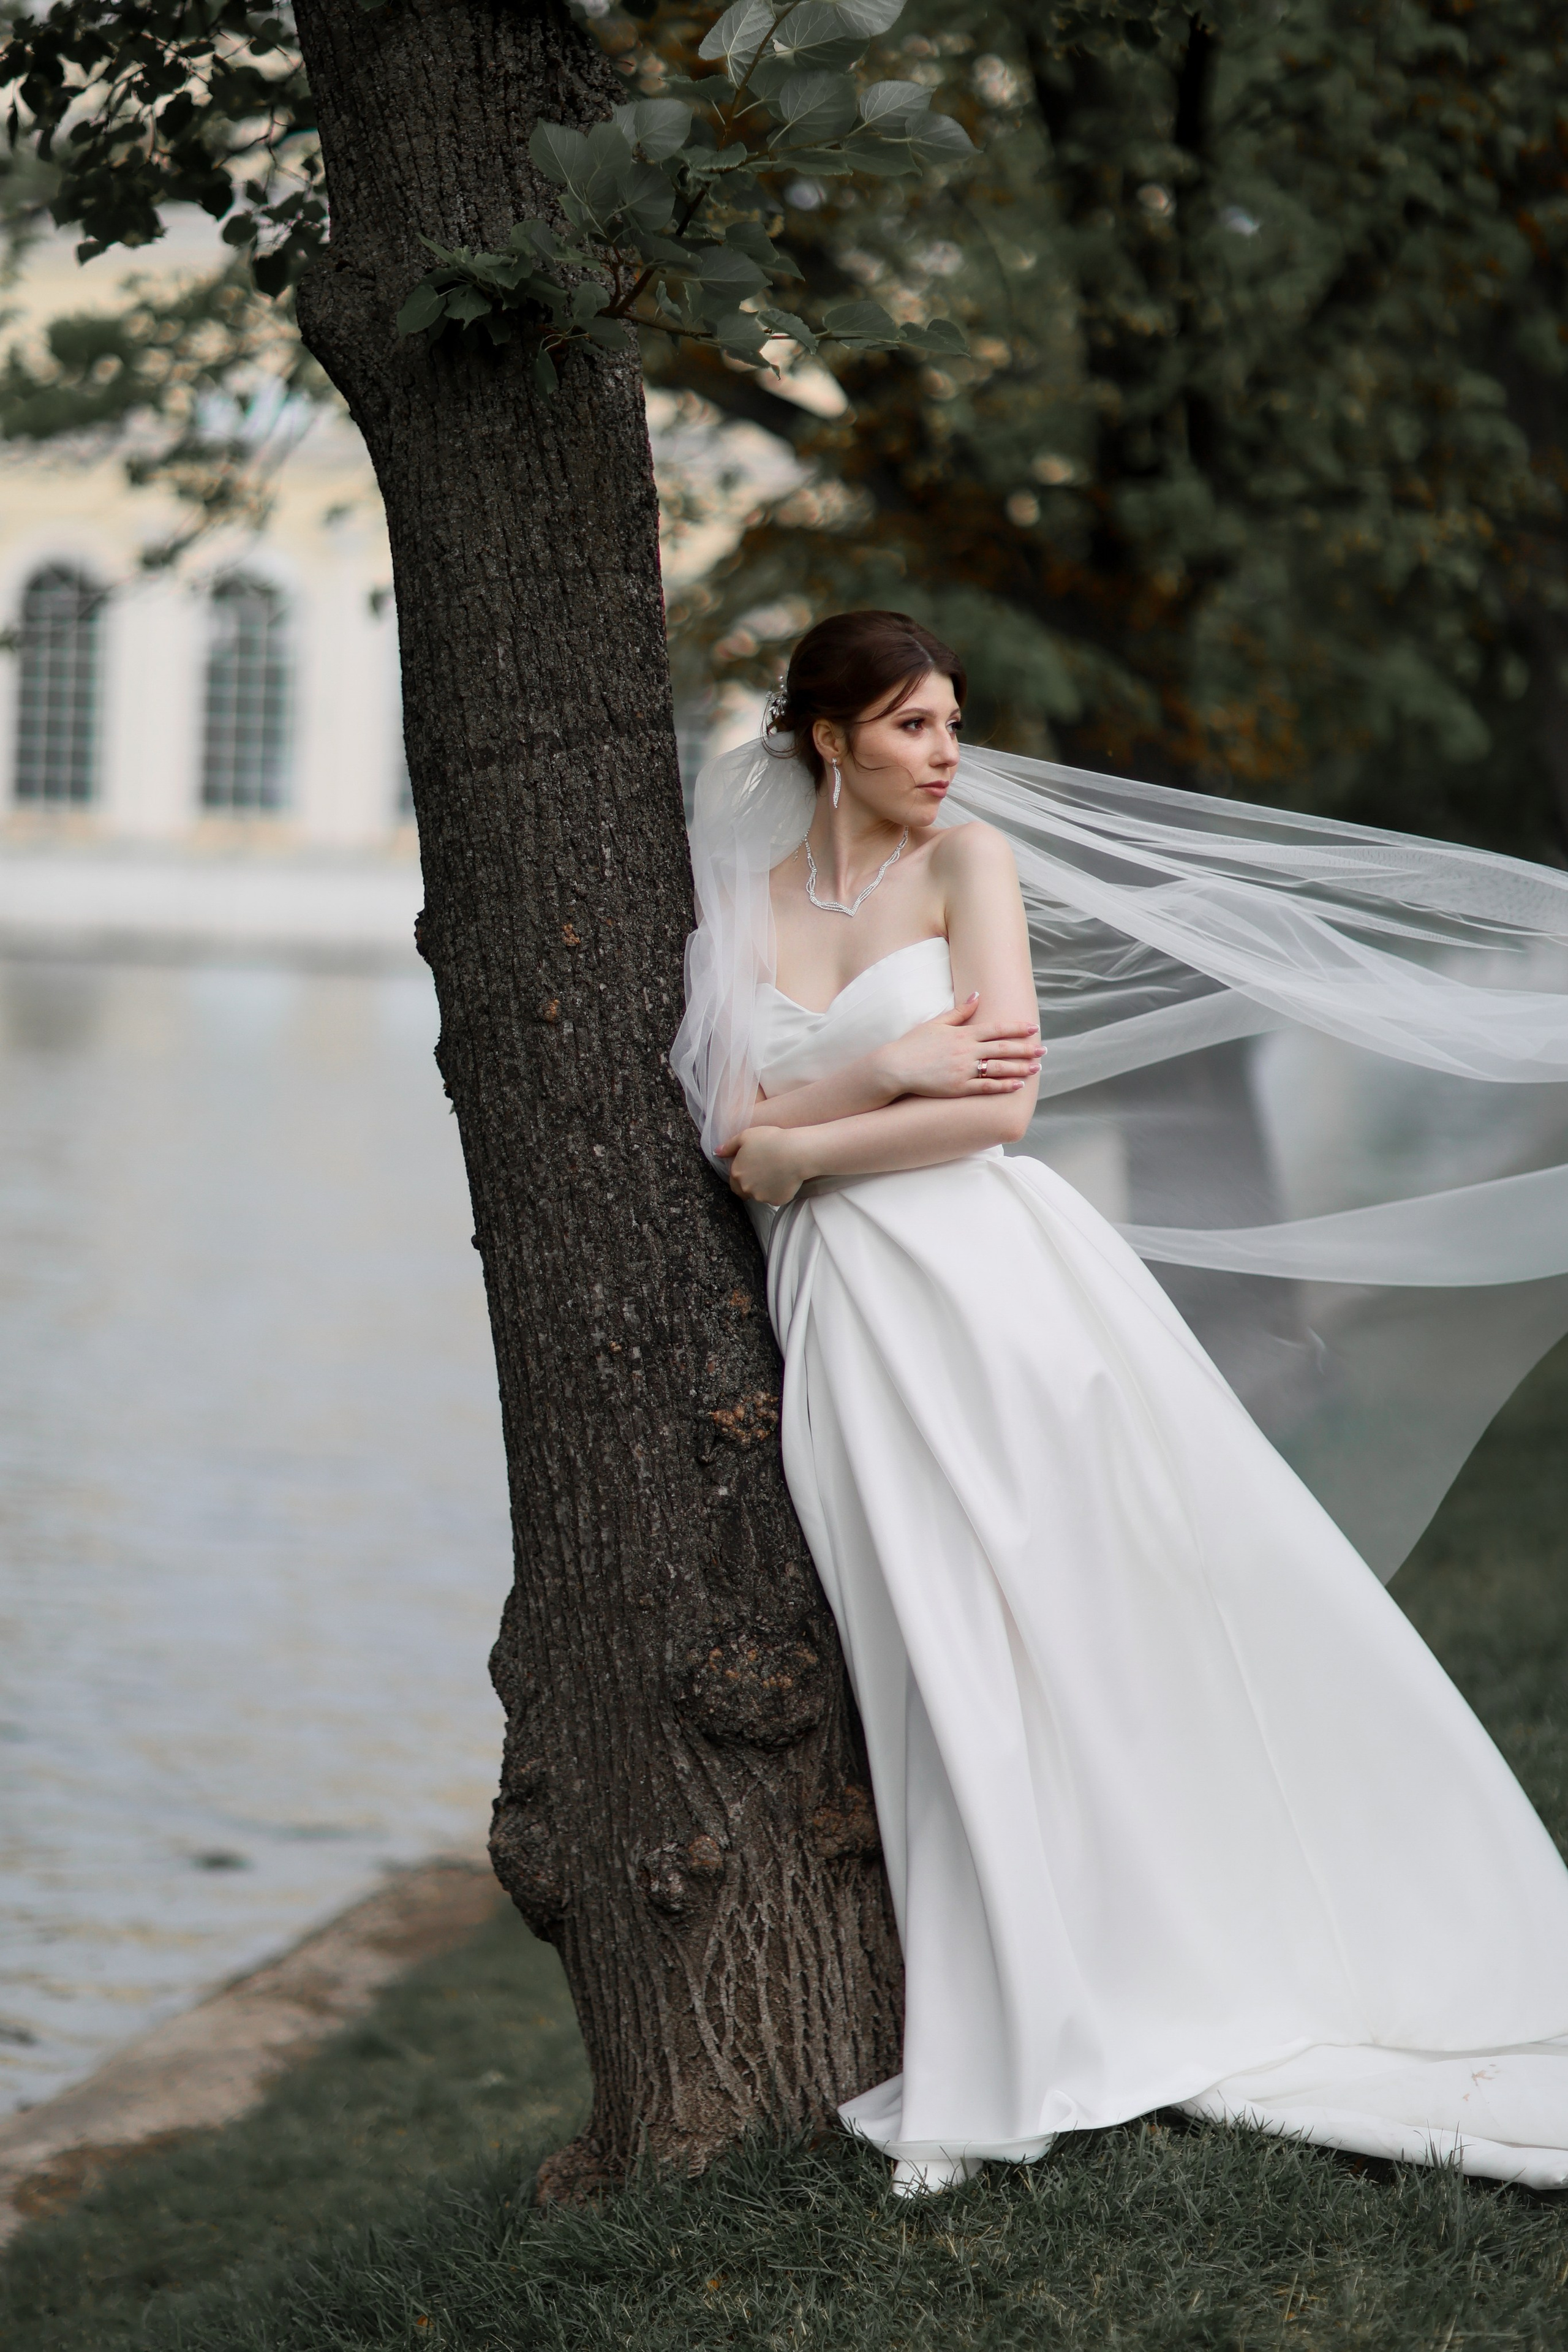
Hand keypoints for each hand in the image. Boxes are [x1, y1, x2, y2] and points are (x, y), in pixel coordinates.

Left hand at [717, 1125, 811, 1206]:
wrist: (795, 1152)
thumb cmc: (770, 1140)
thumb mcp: (746, 1136)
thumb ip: (729, 1146)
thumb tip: (716, 1152)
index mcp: (737, 1174)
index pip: (733, 1182)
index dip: (741, 1176)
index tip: (752, 1168)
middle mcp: (746, 1188)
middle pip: (745, 1191)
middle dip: (751, 1184)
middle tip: (763, 1172)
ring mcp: (762, 1197)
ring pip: (761, 1195)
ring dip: (765, 1188)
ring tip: (776, 1173)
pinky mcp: (777, 1201)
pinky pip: (776, 1198)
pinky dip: (779, 1191)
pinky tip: (785, 1178)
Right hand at [872, 994, 1042, 1099]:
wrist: (895, 1067)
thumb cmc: (913, 1044)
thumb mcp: (936, 1023)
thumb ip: (960, 1011)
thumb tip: (977, 994)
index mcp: (963, 1034)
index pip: (996, 1029)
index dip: (1017, 1028)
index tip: (1033, 1028)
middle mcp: (966, 1051)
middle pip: (1002, 1048)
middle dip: (1025, 1049)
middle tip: (1043, 1050)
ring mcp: (963, 1071)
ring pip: (998, 1068)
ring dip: (1020, 1068)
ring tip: (1036, 1068)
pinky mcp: (958, 1088)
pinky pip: (986, 1087)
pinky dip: (1003, 1086)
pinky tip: (1017, 1085)